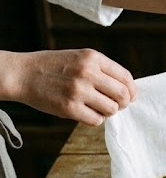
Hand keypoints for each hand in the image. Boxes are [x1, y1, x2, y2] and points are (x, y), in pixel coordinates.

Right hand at [0, 49, 135, 125]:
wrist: (22, 74)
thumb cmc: (53, 67)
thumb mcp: (80, 58)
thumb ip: (102, 70)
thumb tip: (128, 90)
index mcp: (92, 58)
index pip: (126, 77)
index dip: (132, 90)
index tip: (131, 97)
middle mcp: (87, 73)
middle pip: (123, 95)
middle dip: (123, 103)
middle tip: (116, 105)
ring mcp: (78, 91)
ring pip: (111, 109)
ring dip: (108, 112)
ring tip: (98, 108)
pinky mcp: (69, 108)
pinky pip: (96, 120)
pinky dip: (95, 119)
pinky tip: (87, 113)